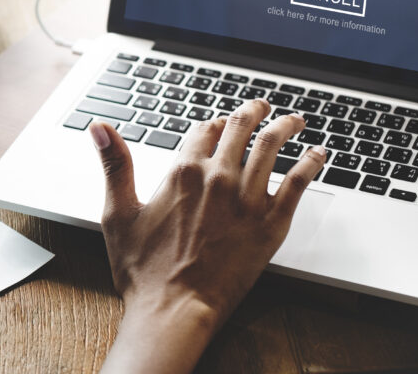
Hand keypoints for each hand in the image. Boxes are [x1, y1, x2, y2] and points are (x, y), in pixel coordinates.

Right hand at [91, 99, 326, 372]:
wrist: (174, 310)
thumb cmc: (143, 270)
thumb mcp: (118, 212)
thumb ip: (114, 164)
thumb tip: (99, 127)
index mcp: (183, 172)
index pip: (204, 129)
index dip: (213, 123)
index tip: (220, 123)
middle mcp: (218, 178)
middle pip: (241, 129)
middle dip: (253, 112)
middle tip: (262, 107)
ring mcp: (247, 200)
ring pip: (272, 146)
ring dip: (285, 126)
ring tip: (294, 120)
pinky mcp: (271, 223)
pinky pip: (298, 183)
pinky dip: (310, 163)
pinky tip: (318, 154)